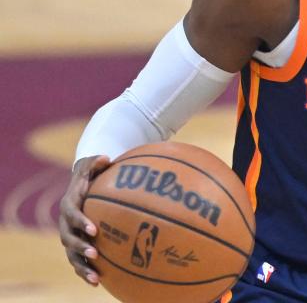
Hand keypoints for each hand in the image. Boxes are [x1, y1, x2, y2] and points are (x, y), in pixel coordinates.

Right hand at [58, 155, 110, 285]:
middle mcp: (65, 223)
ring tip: (95, 277)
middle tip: (95, 253)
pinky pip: (78, 261)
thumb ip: (96, 162)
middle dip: (80, 247)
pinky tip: (98, 282)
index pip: (72, 214)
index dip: (80, 222)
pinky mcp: (76, 245)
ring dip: (82, 266)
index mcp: (69, 204)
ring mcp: (70, 236)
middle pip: (68, 238)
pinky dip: (86, 271)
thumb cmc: (90, 173)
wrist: (81, 185)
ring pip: (71, 254)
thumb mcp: (92, 164)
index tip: (94, 229)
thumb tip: (106, 158)